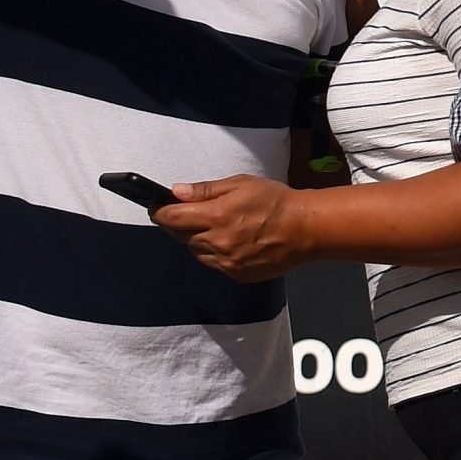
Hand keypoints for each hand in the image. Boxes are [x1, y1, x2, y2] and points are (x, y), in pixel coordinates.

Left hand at [157, 174, 305, 281]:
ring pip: (196, 251)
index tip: (156, 207)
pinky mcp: (236, 274)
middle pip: (180, 236)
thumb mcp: (241, 184)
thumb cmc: (275, 200)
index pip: (172, 218)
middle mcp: (217, 243)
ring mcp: (226, 262)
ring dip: (195, 239)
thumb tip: (176, 192)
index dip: (160, 212)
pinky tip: (229, 240)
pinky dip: (213, 252)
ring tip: (213, 226)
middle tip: (185, 213)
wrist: (304, 229)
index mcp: (216, 216)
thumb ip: (206, 190)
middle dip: (178, 224)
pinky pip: (214, 263)